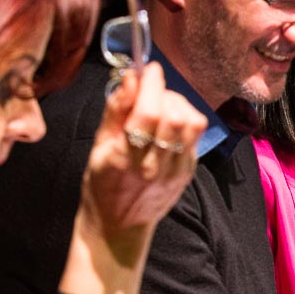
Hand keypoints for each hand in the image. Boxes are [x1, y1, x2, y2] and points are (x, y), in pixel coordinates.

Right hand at [77, 63, 206, 250]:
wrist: (120, 224)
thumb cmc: (101, 183)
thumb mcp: (98, 145)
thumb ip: (116, 110)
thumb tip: (131, 77)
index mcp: (126, 157)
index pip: (149, 111)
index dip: (152, 84)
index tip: (148, 69)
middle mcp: (155, 165)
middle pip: (174, 116)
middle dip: (165, 92)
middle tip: (152, 90)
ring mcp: (176, 170)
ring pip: (192, 123)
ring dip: (179, 104)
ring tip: (162, 105)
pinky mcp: (189, 172)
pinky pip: (196, 136)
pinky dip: (185, 121)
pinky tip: (169, 124)